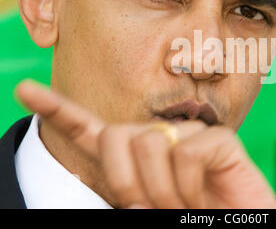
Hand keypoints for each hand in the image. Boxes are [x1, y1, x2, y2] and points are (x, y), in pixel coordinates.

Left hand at [15, 80, 275, 208]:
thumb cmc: (195, 223)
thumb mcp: (148, 210)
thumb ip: (124, 189)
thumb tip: (107, 146)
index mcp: (138, 163)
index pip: (93, 132)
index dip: (60, 111)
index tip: (26, 91)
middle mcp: (162, 142)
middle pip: (118, 136)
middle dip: (125, 181)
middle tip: (149, 209)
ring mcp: (192, 137)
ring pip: (150, 143)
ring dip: (160, 191)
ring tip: (181, 208)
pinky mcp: (219, 141)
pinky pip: (187, 151)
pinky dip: (188, 186)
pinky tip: (203, 198)